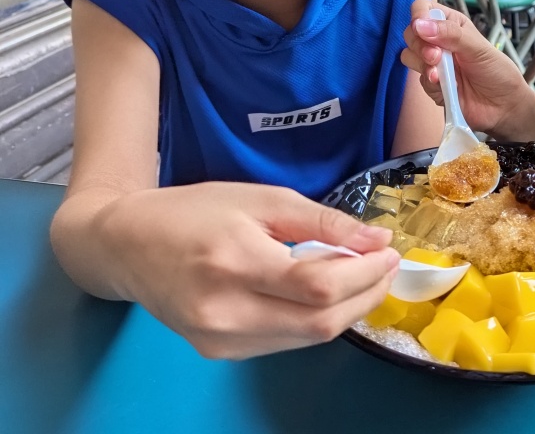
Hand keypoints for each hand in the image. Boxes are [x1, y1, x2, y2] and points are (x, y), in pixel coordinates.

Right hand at [96, 181, 400, 358]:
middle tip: (386, 268)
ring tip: (363, 279)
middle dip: (366, 296)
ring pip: (308, 338)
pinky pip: (286, 342)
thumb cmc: (196, 211)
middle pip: (320, 322)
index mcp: (235, 262)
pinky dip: (316, 320)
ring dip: (346, 311)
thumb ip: (323, 222)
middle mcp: (225, 311)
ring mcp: (220, 339)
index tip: (390, 253)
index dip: (365, 274)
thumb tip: (377, 241)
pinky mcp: (220, 353)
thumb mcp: (262, 199)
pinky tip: (325, 295)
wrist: (127, 245)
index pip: (318, 286)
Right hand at [401, 0, 534, 141]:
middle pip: (411, 33)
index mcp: (451, 24)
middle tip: (436, 56)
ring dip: (422, 64)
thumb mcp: (479, 48)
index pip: (424, 9)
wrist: (503, 106)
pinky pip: (418, 79)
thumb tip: (420, 25)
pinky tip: (446, 87)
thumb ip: (450, 34)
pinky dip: (430, 83)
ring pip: (409, 55)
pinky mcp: (432, 84)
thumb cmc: (497, 72)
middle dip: (420, 45)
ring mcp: (434, 63)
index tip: (421, 28)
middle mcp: (439, 41)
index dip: (418, 16)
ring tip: (440, 74)